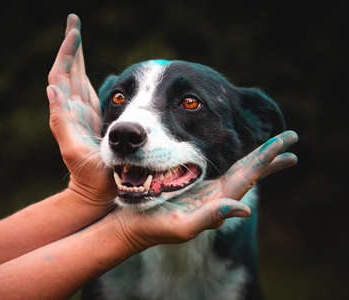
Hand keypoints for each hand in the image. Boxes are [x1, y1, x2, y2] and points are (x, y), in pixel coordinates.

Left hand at [47, 14, 115, 204]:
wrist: (94, 192)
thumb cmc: (87, 175)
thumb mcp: (72, 149)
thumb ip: (60, 121)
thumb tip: (51, 88)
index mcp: (68, 112)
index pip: (62, 74)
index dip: (67, 53)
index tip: (74, 31)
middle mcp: (74, 109)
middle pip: (69, 70)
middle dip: (71, 46)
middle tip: (74, 22)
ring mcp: (84, 113)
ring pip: (78, 77)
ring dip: (77, 56)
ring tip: (77, 36)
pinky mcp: (94, 119)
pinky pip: (88, 90)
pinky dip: (86, 74)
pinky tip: (86, 68)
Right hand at [113, 130, 298, 249]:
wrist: (132, 226)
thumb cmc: (154, 226)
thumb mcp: (183, 227)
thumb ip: (212, 217)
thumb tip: (245, 209)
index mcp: (216, 200)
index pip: (247, 176)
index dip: (267, 160)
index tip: (287, 147)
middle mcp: (214, 194)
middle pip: (247, 171)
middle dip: (269, 157)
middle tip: (290, 138)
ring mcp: (204, 190)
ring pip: (236, 170)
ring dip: (256, 159)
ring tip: (273, 149)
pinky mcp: (191, 187)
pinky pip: (217, 171)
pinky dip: (232, 162)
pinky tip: (236, 159)